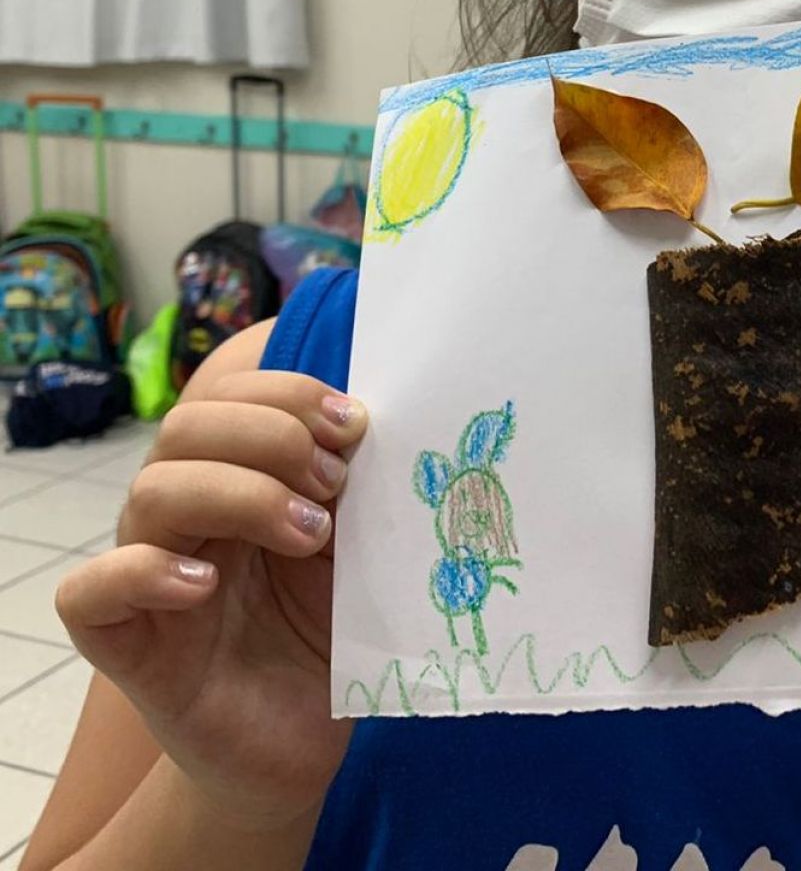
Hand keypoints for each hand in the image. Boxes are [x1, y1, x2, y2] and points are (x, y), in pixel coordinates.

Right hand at [55, 370, 366, 828]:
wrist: (300, 743)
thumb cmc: (328, 635)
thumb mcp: (358, 549)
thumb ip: (355, 488)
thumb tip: (373, 424)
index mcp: (239, 478)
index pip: (230, 396)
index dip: (286, 393)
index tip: (352, 424)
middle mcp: (188, 516)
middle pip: (186, 429)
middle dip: (270, 436)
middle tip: (334, 484)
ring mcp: (152, 577)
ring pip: (151, 492)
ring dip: (239, 495)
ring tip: (310, 534)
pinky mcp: (128, 645)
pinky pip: (89, 593)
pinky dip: (142, 571)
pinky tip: (204, 585)